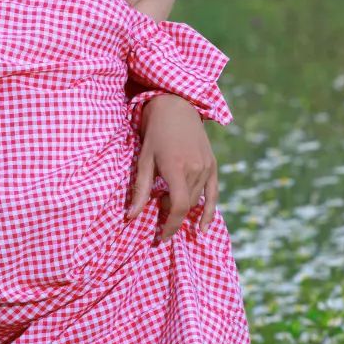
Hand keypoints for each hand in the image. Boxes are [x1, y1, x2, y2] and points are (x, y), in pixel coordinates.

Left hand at [127, 92, 217, 242]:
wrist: (176, 107)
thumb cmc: (155, 132)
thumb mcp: (143, 159)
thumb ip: (140, 190)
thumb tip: (130, 217)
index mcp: (176, 167)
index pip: (179, 205)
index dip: (171, 225)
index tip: (161, 237)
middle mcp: (195, 168)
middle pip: (185, 204)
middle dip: (171, 210)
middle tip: (158, 200)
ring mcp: (207, 167)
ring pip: (196, 200)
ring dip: (182, 205)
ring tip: (168, 194)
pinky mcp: (213, 165)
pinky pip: (213, 195)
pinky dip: (208, 212)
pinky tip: (203, 228)